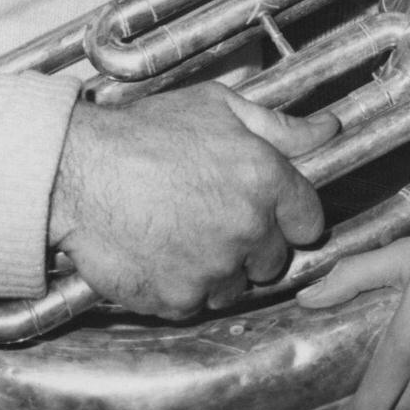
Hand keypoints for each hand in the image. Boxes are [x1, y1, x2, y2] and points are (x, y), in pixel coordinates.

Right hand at [49, 86, 336, 317]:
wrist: (80, 172)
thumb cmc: (146, 132)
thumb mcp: (219, 107)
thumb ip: (281, 125)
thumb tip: (328, 128)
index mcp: (265, 179)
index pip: (310, 220)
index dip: (291, 217)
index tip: (272, 213)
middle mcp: (248, 228)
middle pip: (274, 258)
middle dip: (253, 243)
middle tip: (214, 216)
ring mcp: (214, 269)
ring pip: (236, 285)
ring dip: (219, 269)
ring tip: (183, 233)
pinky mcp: (179, 299)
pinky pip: (196, 303)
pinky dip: (183, 287)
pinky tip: (161, 253)